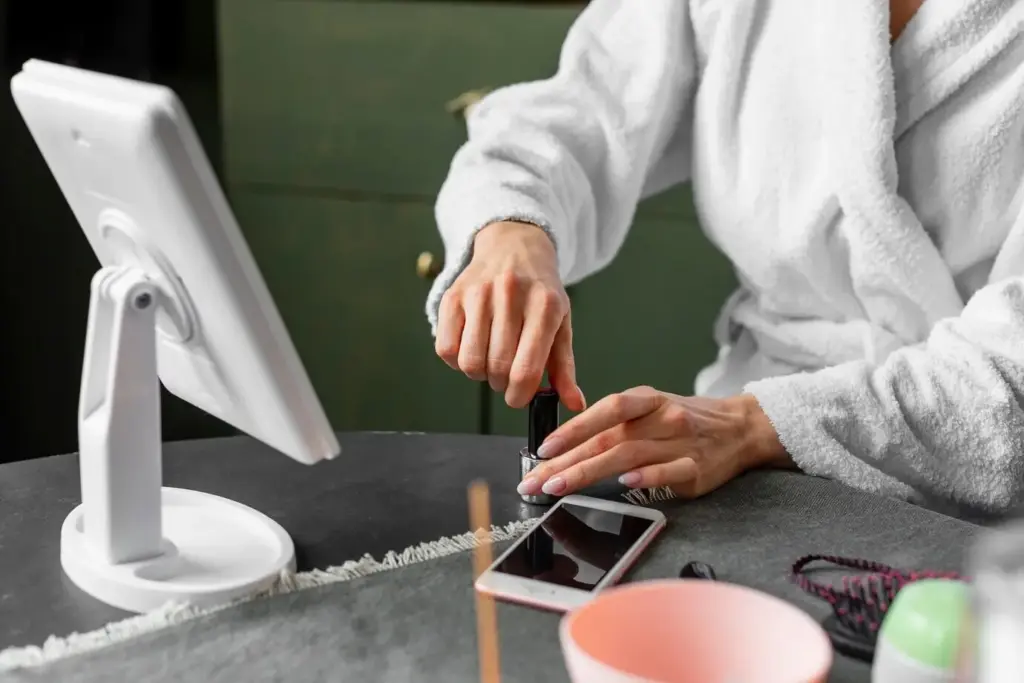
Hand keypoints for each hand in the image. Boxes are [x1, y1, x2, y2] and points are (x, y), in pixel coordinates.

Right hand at [435, 221, 585, 409]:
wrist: (514, 247)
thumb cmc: (540, 292)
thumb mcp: (561, 324)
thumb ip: (565, 367)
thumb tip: (575, 404)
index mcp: (545, 306)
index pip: (526, 369)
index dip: (520, 395)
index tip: (519, 397)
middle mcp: (511, 295)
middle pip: (497, 368)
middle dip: (502, 384)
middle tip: (506, 376)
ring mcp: (479, 293)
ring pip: (470, 361)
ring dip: (479, 374)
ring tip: (489, 362)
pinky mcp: (453, 296)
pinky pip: (445, 348)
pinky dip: (457, 361)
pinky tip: (471, 349)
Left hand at [516, 386, 791, 497]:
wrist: (741, 428)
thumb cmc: (687, 420)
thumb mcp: (652, 410)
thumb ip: (616, 425)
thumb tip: (567, 449)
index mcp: (647, 400)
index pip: (605, 410)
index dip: (572, 428)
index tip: (544, 449)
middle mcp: (661, 417)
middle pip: (607, 439)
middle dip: (566, 462)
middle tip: (537, 480)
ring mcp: (680, 442)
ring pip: (628, 456)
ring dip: (589, 473)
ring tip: (560, 487)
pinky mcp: (696, 468)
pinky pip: (669, 471)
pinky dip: (646, 477)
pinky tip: (625, 483)